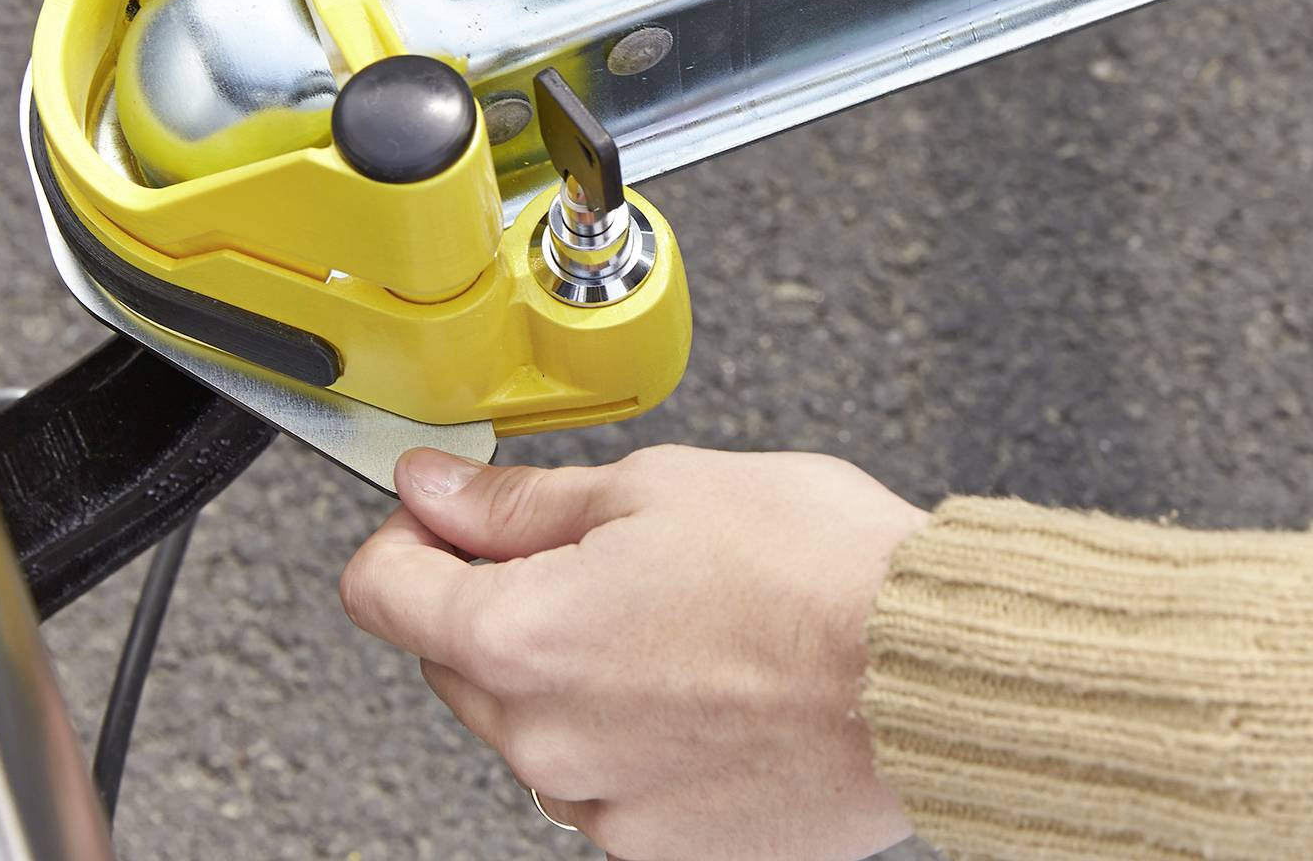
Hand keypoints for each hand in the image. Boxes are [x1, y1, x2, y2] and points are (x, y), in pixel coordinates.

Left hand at [340, 444, 929, 859]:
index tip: (449, 515)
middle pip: (455, 659)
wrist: (933, 676)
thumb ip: (519, 501)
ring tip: (678, 622)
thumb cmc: (816, 571)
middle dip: (499, 599)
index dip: (411, 534)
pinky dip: (633, 736)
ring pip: (533, 726)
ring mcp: (603, 806)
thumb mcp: (655, 488)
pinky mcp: (663, 849)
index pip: (379, 590)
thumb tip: (432, 489)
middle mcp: (542, 739)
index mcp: (520, 635)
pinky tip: (709, 686)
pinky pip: (605, 784)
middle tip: (600, 553)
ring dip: (570, 673)